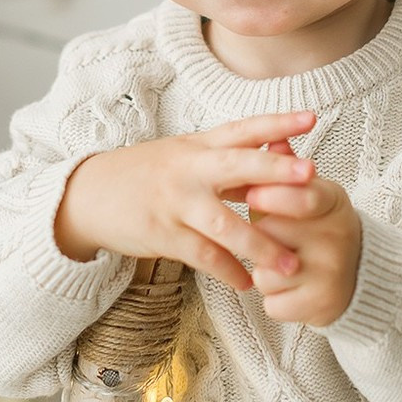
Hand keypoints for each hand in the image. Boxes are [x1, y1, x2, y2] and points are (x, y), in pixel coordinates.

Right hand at [54, 110, 318, 293]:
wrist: (89, 195)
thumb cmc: (147, 173)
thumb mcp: (185, 156)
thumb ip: (228, 158)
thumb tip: (278, 153)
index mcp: (199, 146)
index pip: (243, 129)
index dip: (276, 123)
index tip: (310, 119)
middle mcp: (189, 169)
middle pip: (237, 166)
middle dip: (275, 171)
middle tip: (311, 176)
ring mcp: (176, 203)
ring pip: (224, 223)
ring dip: (260, 244)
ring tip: (291, 265)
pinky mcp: (163, 234)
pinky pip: (202, 255)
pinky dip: (227, 270)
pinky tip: (246, 283)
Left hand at [241, 138, 361, 326]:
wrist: (361, 276)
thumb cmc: (320, 228)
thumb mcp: (313, 193)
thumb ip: (287, 168)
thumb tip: (274, 138)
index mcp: (333, 202)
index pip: (303, 197)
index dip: (273, 196)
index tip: (249, 194)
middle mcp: (337, 237)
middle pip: (271, 233)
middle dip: (258, 236)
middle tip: (271, 237)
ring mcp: (331, 273)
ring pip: (266, 271)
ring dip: (263, 271)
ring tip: (284, 265)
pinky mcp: (321, 305)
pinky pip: (272, 302)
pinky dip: (274, 299)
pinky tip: (291, 290)